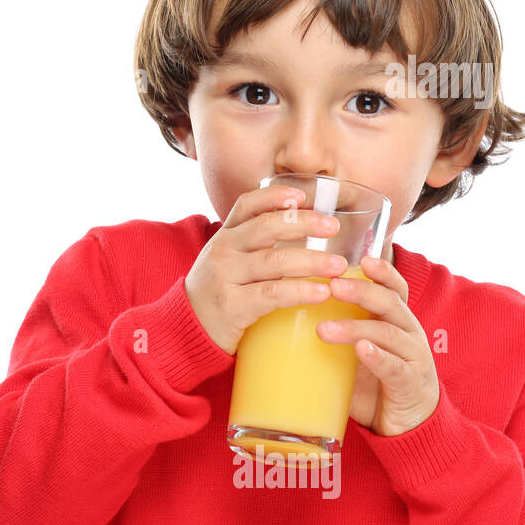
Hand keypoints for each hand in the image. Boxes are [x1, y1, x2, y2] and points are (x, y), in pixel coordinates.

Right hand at [185, 182, 349, 354]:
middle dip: (304, 224)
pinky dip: (299, 291)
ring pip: (274, 261)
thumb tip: (305, 228)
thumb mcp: (228, 261)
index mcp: (225, 236)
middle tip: (334, 228)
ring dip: (311, 261)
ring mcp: (225, 277)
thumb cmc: (218, 292)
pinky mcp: (232, 305)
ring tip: (338, 266)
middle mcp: (222, 251)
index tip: (302, 195)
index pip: (247, 204)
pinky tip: (321, 293)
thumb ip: (255, 244)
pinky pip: (271, 294)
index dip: (274, 196)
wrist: (186, 329)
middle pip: (267, 227)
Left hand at [317, 255, 439, 436]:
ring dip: (356, 327)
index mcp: (396, 320)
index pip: (393, 288)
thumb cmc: (375, 383)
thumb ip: (332, 332)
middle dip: (361, 291)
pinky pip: (396, 367)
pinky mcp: (410, 385)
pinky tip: (361, 350)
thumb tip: (279, 318)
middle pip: (390, 302)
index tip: (360, 258)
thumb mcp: (354, 352)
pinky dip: (378, 357)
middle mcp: (409, 333)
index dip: (381, 271)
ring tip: (325, 329)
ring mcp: (413, 358)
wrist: (409, 427)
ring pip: (388, 332)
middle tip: (331, 286)